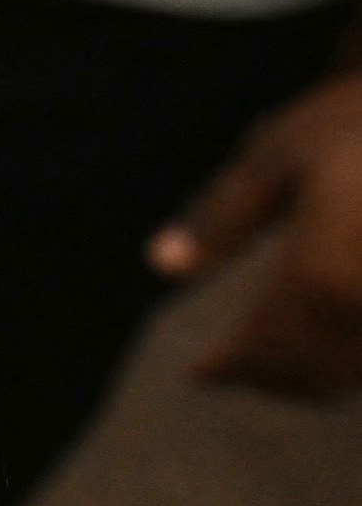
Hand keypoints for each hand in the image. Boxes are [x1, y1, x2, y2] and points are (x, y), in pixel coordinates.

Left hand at [165, 72, 361, 397]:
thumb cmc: (340, 127)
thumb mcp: (272, 157)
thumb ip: (221, 217)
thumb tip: (164, 266)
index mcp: (341, 241)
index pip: (293, 320)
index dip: (249, 357)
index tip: (200, 373)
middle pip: (332, 352)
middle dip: (274, 375)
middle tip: (223, 375)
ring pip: (361, 362)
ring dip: (311, 379)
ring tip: (257, 371)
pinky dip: (345, 366)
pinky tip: (308, 358)